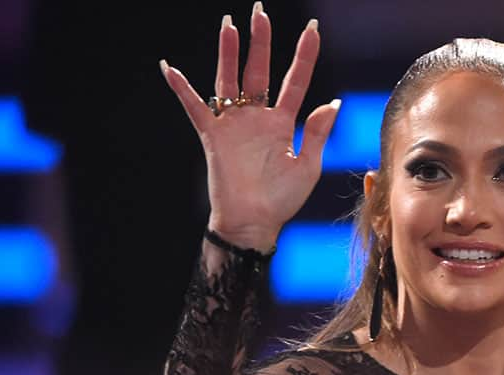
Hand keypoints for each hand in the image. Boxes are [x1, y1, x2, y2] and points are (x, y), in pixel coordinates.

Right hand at [159, 2, 340, 251]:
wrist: (254, 224)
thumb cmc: (282, 200)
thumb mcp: (308, 165)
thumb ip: (317, 132)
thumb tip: (333, 102)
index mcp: (283, 123)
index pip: (295, 81)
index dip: (304, 55)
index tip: (313, 28)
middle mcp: (257, 118)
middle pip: (258, 71)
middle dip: (260, 41)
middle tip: (259, 11)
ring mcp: (234, 125)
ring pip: (229, 80)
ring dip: (228, 53)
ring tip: (228, 25)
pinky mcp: (213, 137)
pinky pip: (195, 108)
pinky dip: (182, 89)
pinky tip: (170, 67)